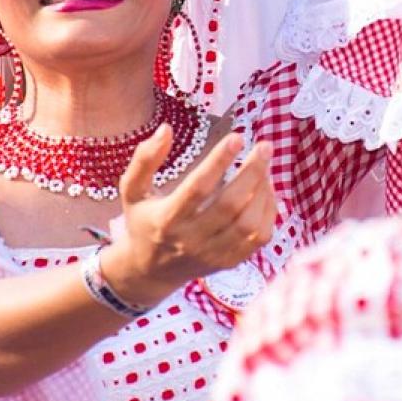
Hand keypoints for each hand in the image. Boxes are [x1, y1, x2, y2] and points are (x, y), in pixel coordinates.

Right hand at [103, 124, 275, 306]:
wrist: (149, 271)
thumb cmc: (143, 222)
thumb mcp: (132, 190)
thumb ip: (145, 159)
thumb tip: (167, 129)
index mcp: (166, 220)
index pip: (197, 188)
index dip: (218, 161)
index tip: (236, 137)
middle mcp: (191, 240)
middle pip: (231, 205)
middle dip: (252, 172)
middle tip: (264, 146)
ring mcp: (213, 254)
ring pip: (250, 224)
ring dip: (263, 190)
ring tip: (264, 165)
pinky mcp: (229, 262)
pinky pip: (259, 237)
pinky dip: (268, 210)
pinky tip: (265, 189)